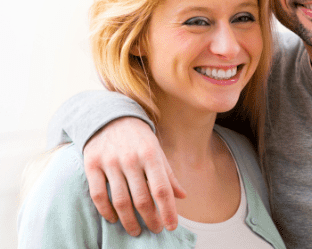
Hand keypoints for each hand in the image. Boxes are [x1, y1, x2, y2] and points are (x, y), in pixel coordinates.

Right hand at [82, 116, 185, 235]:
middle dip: (150, 219)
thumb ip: (168, 175)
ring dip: (129, 221)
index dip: (168, 211)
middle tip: (155, 230)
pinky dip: (106, 211)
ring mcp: (110, 162)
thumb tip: (183, 196)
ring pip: (120, 200)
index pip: (162, 189)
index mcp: (151, 155)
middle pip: (142, 199)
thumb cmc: (139, 139)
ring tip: (136, 231)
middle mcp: (131, 159)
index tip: (171, 227)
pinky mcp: (92, 164)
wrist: (110, 116)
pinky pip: (98, 194)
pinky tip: (114, 219)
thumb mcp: (158, 151)